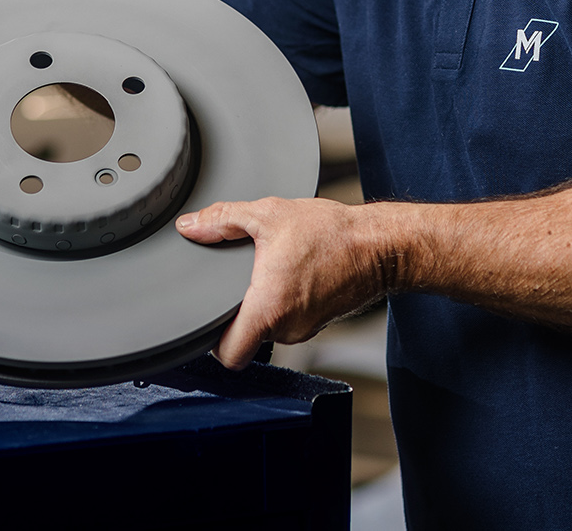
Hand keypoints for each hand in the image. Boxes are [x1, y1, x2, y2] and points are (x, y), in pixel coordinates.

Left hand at [175, 197, 397, 368]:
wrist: (380, 245)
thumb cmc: (332, 234)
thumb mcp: (269, 214)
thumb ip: (223, 219)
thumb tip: (191, 225)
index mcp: (268, 308)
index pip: (228, 356)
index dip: (212, 344)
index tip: (208, 322)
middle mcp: (286, 328)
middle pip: (246, 339)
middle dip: (237, 314)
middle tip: (236, 284)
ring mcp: (305, 329)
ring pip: (268, 329)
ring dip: (263, 306)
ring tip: (268, 274)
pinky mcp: (319, 323)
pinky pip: (289, 321)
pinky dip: (284, 303)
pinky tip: (289, 276)